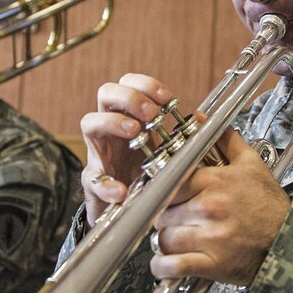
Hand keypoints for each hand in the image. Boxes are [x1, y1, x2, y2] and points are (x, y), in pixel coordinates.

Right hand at [79, 74, 172, 225]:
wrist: (129, 209)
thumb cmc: (146, 173)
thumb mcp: (163, 150)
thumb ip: (178, 135)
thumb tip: (203, 120)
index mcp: (128, 118)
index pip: (128, 84)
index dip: (145, 84)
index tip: (166, 97)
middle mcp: (110, 129)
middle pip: (106, 93)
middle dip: (129, 97)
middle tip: (150, 113)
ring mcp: (99, 152)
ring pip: (90, 122)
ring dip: (112, 122)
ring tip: (134, 133)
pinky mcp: (94, 182)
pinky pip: (93, 180)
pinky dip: (107, 185)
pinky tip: (121, 190)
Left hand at [149, 126, 289, 285]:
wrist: (290, 242)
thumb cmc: (269, 206)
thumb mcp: (251, 165)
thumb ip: (224, 140)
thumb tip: (201, 118)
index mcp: (214, 182)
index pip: (167, 182)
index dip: (161, 191)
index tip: (163, 196)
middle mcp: (208, 208)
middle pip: (161, 211)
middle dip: (164, 217)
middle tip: (173, 220)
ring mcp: (208, 238)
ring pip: (163, 238)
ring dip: (164, 242)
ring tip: (175, 240)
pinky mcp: (210, 264)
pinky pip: (170, 266)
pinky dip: (163, 268)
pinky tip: (166, 264)